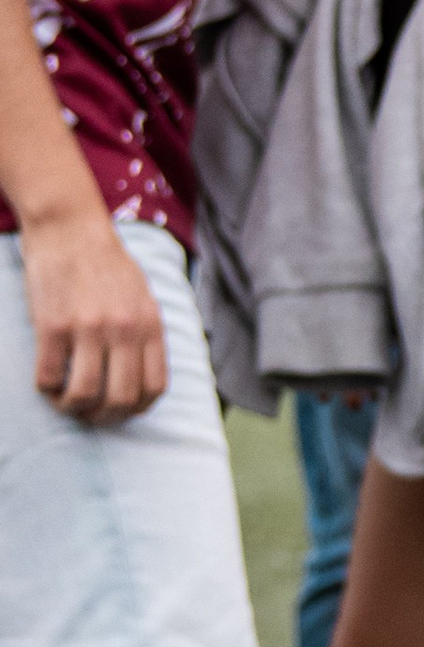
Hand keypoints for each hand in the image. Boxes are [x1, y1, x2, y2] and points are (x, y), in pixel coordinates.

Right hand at [19, 202, 168, 424]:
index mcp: (150, 324)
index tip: (119, 410)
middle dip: (104, 418)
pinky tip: (46, 382)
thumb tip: (144, 376)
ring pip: (85, 394)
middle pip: (122, 399)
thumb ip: (146, 333)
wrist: (70, 228)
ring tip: (64, 401)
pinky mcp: (53, 325)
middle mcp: (124, 329)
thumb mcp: (142, 296)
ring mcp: (88, 328)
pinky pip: (49, 376)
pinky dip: (46, 389)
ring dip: (72, 408)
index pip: (155, 388)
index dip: (136, 409)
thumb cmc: (106, 262)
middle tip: (88, 414)